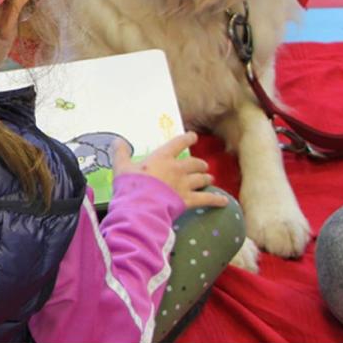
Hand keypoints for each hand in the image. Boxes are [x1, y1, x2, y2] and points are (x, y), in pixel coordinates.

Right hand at [112, 132, 228, 208]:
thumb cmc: (131, 186)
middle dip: (200, 164)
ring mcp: (184, 185)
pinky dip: (216, 200)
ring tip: (210, 179)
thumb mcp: (121, 167)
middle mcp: (177, 169)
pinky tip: (224, 201)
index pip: (178, 144)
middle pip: (194, 163)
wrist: (141, 206)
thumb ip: (121, 153)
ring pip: (202, 179)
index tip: (193, 136)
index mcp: (162, 158)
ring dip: (207, 178)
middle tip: (202, 166)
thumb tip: (118, 140)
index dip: (187, 139)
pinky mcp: (188, 200)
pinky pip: (207, 199)